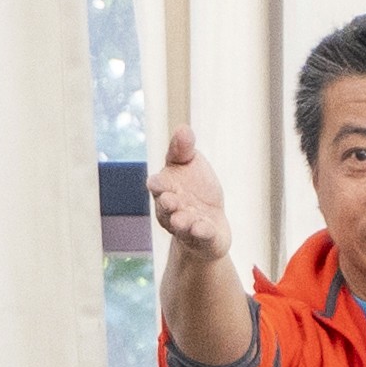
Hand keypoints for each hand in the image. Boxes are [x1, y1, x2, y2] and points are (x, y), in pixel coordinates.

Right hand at [147, 130, 235, 281]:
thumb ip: (183, 150)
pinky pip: (200, 236)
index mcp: (165, 188)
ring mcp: (185, 226)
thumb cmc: (195, 189)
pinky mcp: (202, 239)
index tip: (156, 182)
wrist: (209, 222)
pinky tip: (202, 228)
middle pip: (166, 207)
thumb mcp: (190, 164)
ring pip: (180, 224)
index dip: (158, 184)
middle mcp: (171, 209)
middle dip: (167, 204)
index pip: (158, 185)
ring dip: (181, 221)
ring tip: (183, 219)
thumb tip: (183, 128)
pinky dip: (201, 232)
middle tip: (170, 200)